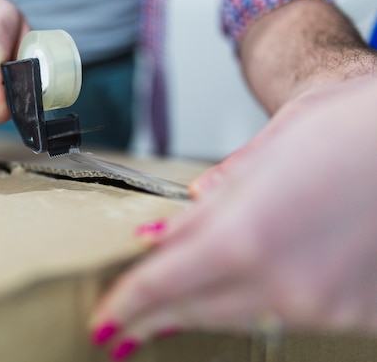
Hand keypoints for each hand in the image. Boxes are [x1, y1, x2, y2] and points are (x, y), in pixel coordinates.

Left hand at [90, 74, 376, 358]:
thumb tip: (167, 231)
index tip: (104, 317)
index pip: (164, 282)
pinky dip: (251, 305)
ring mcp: (322, 304)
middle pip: (193, 308)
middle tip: (120, 327)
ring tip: (162, 317)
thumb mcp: (267, 151)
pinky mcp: (356, 313)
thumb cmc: (352, 128)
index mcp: (247, 234)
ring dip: (194, 314)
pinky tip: (234, 297)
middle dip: (150, 317)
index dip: (127, 303)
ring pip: (235, 316)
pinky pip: (283, 314)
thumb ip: (212, 202)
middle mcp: (283, 281)